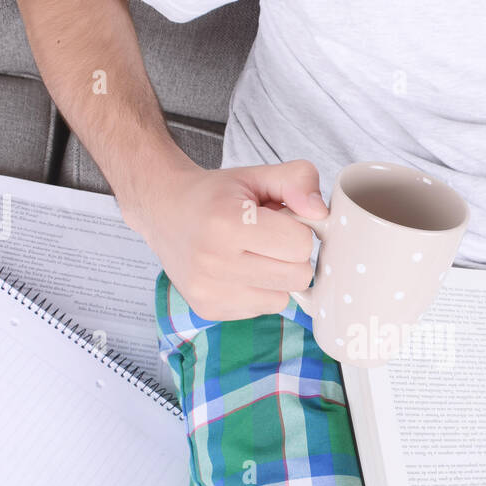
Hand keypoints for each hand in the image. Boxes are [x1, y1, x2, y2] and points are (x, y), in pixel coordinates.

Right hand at [121, 152, 327, 320]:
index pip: (300, 243)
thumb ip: (297, 181)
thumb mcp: (257, 175)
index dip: (297, 229)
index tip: (278, 220)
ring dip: (277, 277)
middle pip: (297, 276)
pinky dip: (259, 292)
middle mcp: (213, 261)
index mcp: (227, 222)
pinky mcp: (209, 309)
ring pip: (283, 298)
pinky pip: (262, 310)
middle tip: (268, 239)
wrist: (164, 212)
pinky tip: (239, 271)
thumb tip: (320, 213)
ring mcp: (209, 290)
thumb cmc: (216, 195)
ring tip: (252, 255)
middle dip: (291, 256)